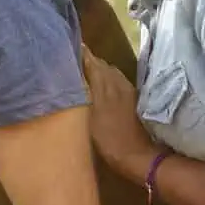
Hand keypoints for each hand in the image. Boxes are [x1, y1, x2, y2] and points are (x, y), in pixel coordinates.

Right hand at [81, 47, 160, 183]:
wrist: (137, 155)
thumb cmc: (109, 138)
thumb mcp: (90, 115)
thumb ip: (85, 90)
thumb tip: (77, 70)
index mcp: (106, 84)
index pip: (92, 60)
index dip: (80, 54)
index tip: (67, 49)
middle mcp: (118, 83)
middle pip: (102, 64)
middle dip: (87, 61)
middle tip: (71, 63)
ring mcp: (127, 91)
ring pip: (110, 73)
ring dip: (98, 71)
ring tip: (83, 75)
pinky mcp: (132, 100)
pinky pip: (116, 82)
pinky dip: (106, 80)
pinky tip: (98, 89)